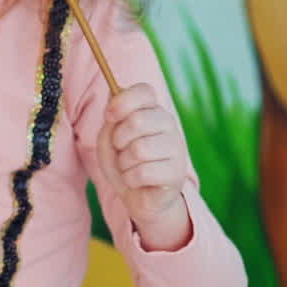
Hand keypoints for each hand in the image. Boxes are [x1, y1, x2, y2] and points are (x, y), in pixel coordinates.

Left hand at [96, 83, 190, 249]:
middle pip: (137, 120)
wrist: (136, 195)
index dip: (123, 101)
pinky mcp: (177, 174)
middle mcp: (169, 125)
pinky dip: (130, 179)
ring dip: (123, 163)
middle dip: (118, 139)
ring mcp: (176, 149)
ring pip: (138, 150)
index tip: (109, 116)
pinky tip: (137, 181)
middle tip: (121, 150)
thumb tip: (112, 90)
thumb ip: (113, 114)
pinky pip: (142, 173)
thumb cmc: (122, 161)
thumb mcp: (110, 136)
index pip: (144, 91)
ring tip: (129, 167)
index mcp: (152, 110)